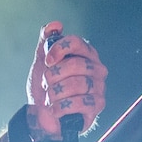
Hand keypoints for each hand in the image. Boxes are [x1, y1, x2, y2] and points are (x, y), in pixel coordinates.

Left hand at [26, 21, 107, 141]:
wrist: (42, 116)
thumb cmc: (46, 88)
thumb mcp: (42, 63)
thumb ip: (46, 41)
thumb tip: (55, 25)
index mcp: (86, 55)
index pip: (76, 42)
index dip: (59, 50)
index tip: (47, 61)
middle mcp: (96, 69)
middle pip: (75, 64)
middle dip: (53, 76)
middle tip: (47, 85)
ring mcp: (99, 87)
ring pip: (76, 84)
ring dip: (55, 93)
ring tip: (50, 98)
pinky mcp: (98, 105)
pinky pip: (81, 102)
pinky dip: (61, 107)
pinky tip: (54, 109)